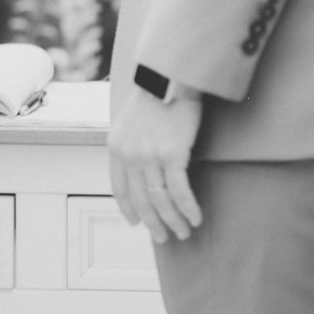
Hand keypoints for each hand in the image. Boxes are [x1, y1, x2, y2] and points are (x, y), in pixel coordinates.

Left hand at [108, 87, 203, 243]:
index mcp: (116, 148)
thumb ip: (131, 145)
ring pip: (161, 201)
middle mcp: (130, 156)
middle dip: (153, 223)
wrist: (169, 75)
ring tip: (184, 232)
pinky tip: (196, 218)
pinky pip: (180, 192)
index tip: (136, 223)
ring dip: (173, 221)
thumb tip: (139, 168)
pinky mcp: (173, 155)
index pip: (119, 189)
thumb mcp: (130, 121)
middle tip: (164, 237)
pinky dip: (188, 209)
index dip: (129, 209)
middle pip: (141, 201)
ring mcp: (150, 157)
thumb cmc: (155, 95)